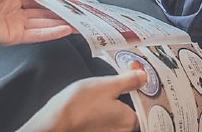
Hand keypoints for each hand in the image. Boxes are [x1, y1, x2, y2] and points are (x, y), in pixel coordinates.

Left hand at [0, 0, 73, 45]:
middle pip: (43, 14)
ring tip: (80, 23)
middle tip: (79, 12)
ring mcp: (16, 25)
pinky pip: (37, 34)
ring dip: (61, 24)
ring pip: (44, 25)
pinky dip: (52, 33)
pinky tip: (66, 29)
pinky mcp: (14, 36)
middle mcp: (15, 13)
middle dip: (61, 13)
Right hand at [19, 68, 145, 131]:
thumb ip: (128, 81)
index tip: (139, 76)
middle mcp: (122, 131)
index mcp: (130, 121)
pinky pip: (108, 120)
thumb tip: (143, 77)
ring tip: (113, 85)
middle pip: (134, 110)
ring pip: (120, 114)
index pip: (147, 105)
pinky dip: (107, 109)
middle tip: (127, 75)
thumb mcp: (107, 85)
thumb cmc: (80, 104)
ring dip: (119, 101)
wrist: (54, 122)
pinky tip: (99, 99)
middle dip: (131, 94)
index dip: (144, 89)